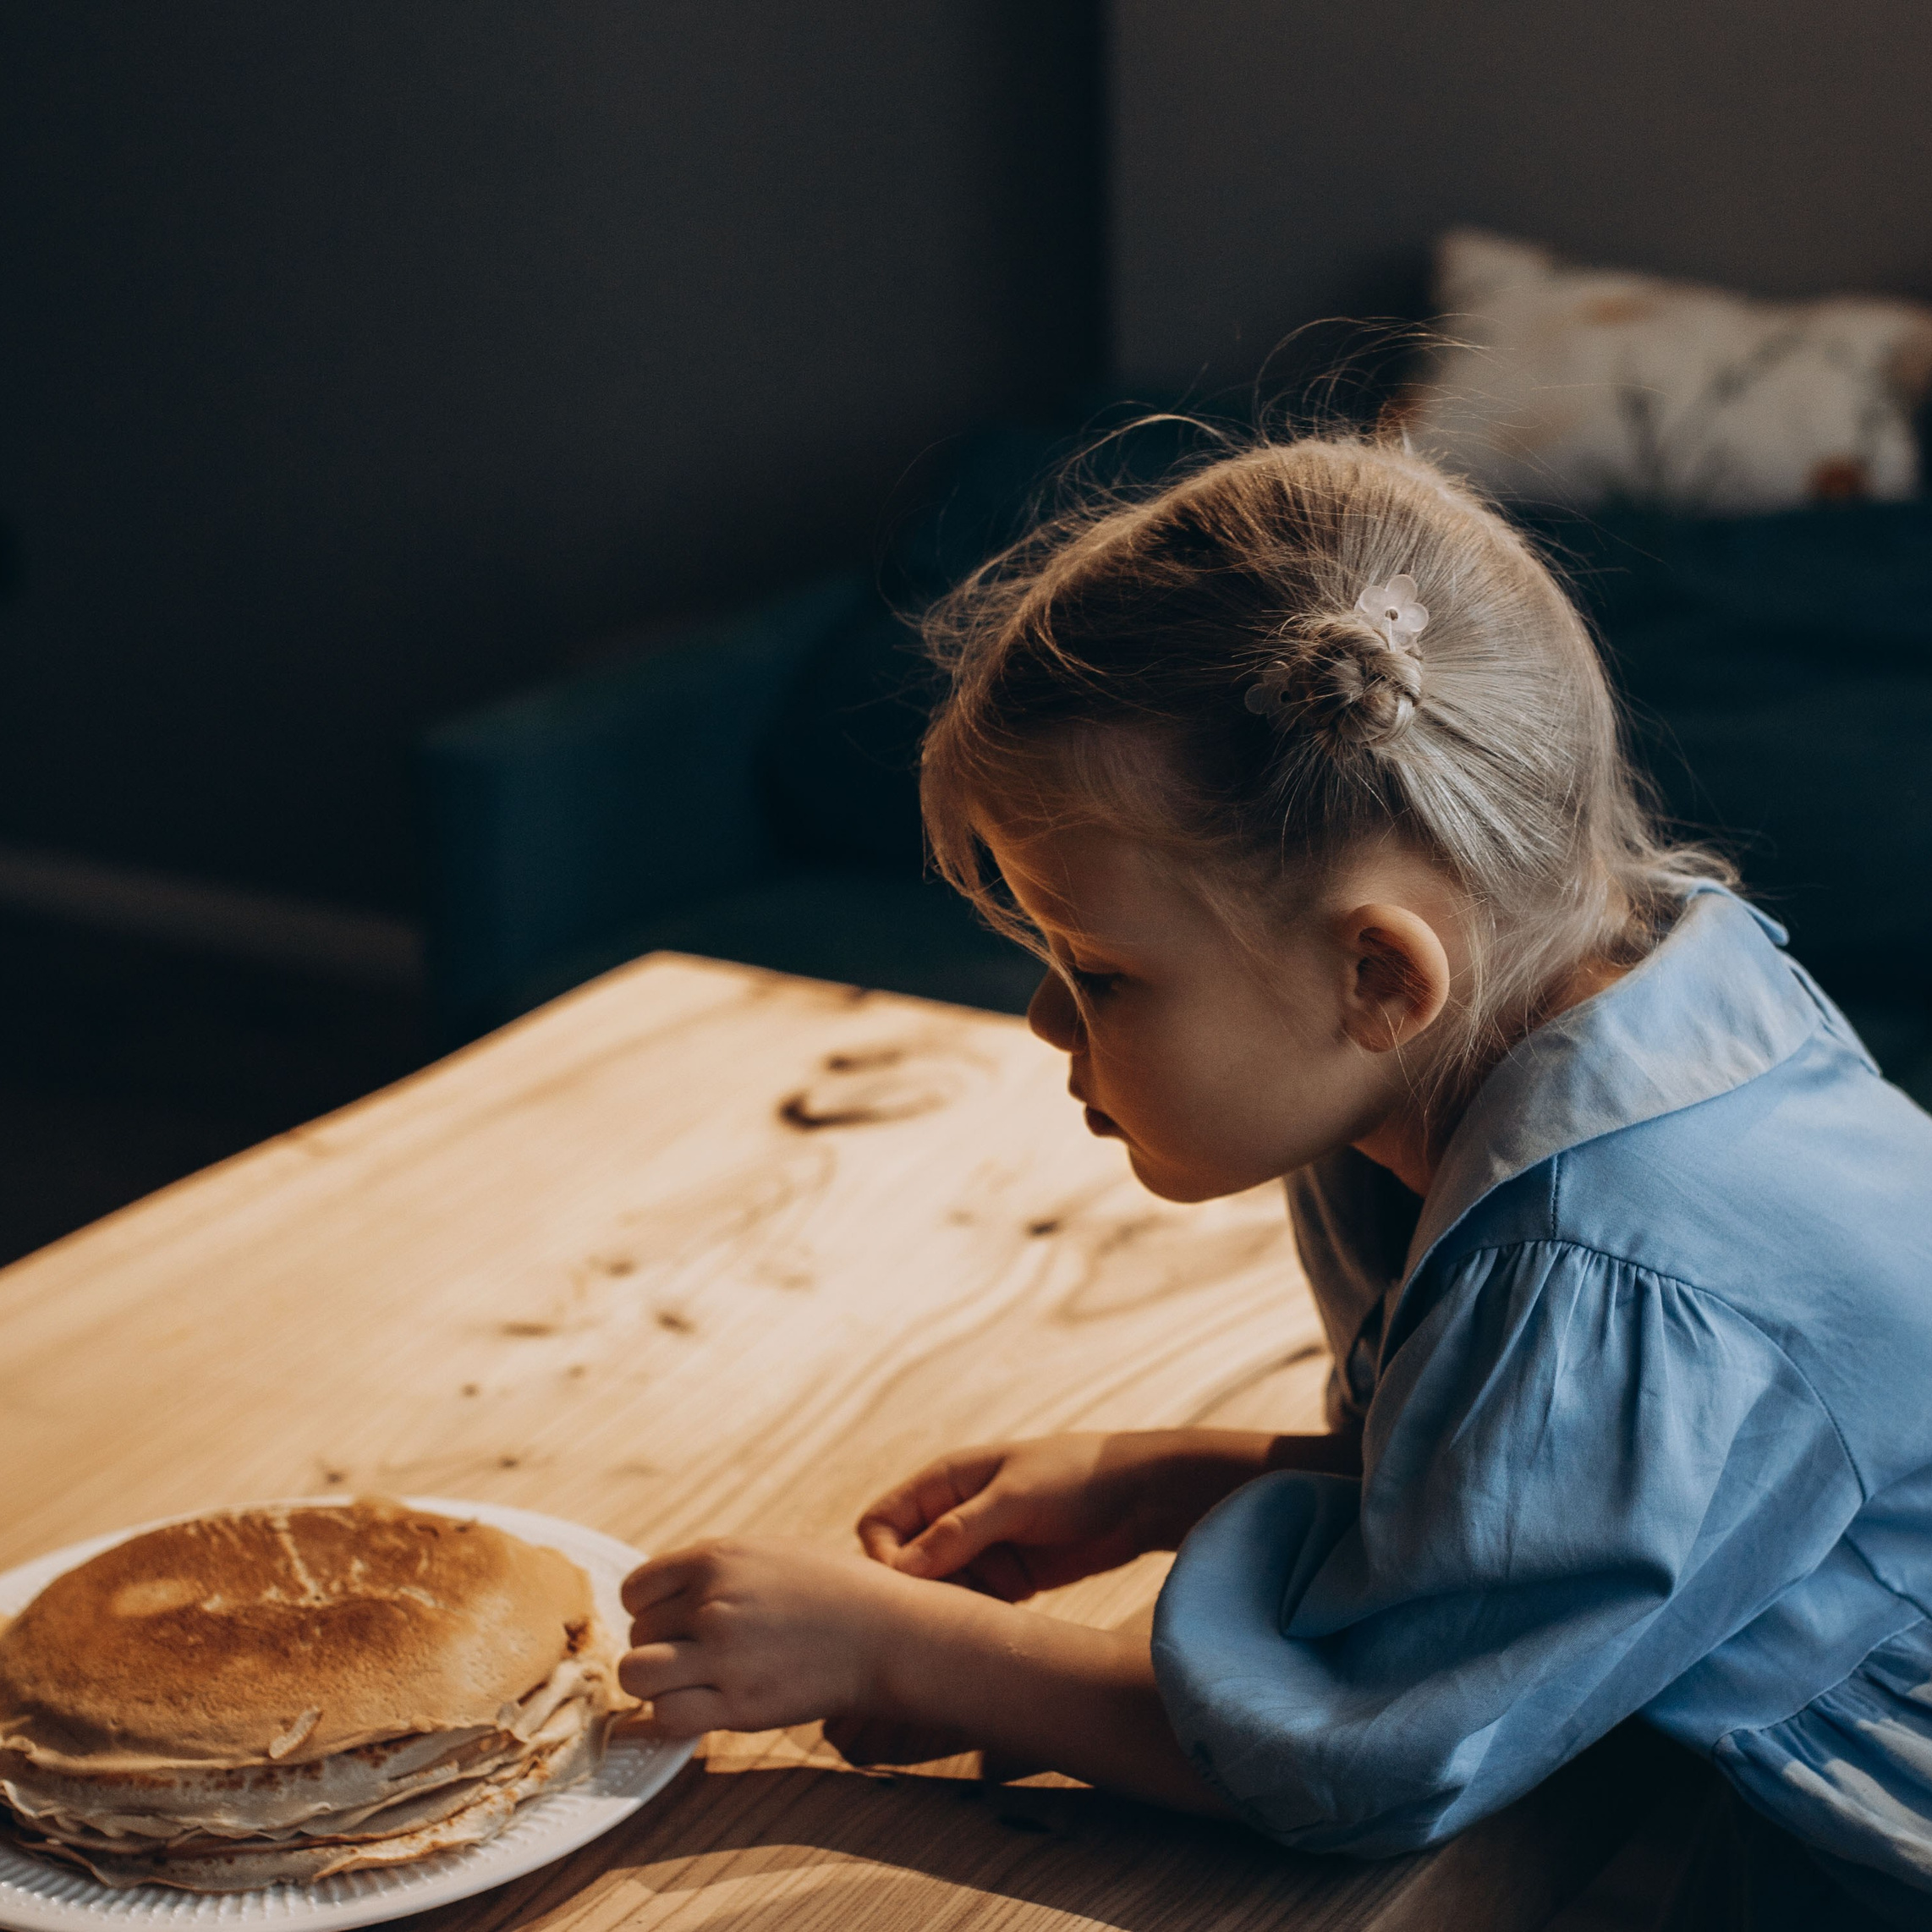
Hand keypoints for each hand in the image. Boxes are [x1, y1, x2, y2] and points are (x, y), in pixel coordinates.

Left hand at [618, 1536, 947, 1738]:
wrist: (885, 1632)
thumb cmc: (835, 1589)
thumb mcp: (768, 1552)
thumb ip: (715, 1569)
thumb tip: (667, 1595)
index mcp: (716, 1557)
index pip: (636, 1589)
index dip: (648, 1610)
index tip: (671, 1622)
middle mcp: (711, 1601)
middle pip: (636, 1634)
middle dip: (660, 1646)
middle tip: (694, 1655)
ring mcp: (722, 1653)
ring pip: (636, 1675)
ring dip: (655, 1684)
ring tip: (686, 1684)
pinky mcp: (738, 1704)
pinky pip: (666, 1716)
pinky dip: (675, 1716)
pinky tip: (702, 1708)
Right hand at [856, 1433, 1192, 1600]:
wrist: (1142, 1498)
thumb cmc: (1076, 1477)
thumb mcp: (1015, 1498)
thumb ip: (959, 1530)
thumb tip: (902, 1568)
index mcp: (944, 1483)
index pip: (880, 1523)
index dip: (884, 1558)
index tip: (912, 1587)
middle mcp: (953, 1517)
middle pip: (904, 1564)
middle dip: (919, 1591)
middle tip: (954, 1606)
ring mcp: (981, 1550)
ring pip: (938, 1592)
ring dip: (955, 1605)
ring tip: (993, 1603)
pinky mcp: (1008, 1579)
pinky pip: (974, 1605)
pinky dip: (981, 1615)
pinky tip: (1009, 1612)